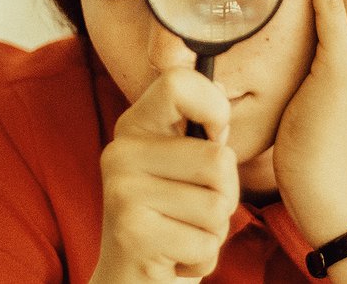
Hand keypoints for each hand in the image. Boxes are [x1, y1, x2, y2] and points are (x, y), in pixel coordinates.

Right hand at [92, 69, 239, 282]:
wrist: (128, 283)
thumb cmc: (169, 222)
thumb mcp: (181, 169)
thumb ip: (199, 130)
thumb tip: (221, 89)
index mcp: (135, 127)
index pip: (179, 83)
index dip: (214, 107)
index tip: (215, 137)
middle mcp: (121, 153)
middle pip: (218, 158)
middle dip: (226, 195)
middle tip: (196, 211)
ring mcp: (122, 193)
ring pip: (218, 204)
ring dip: (214, 231)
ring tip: (183, 234)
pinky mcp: (132, 234)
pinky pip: (207, 244)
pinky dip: (202, 260)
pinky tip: (174, 259)